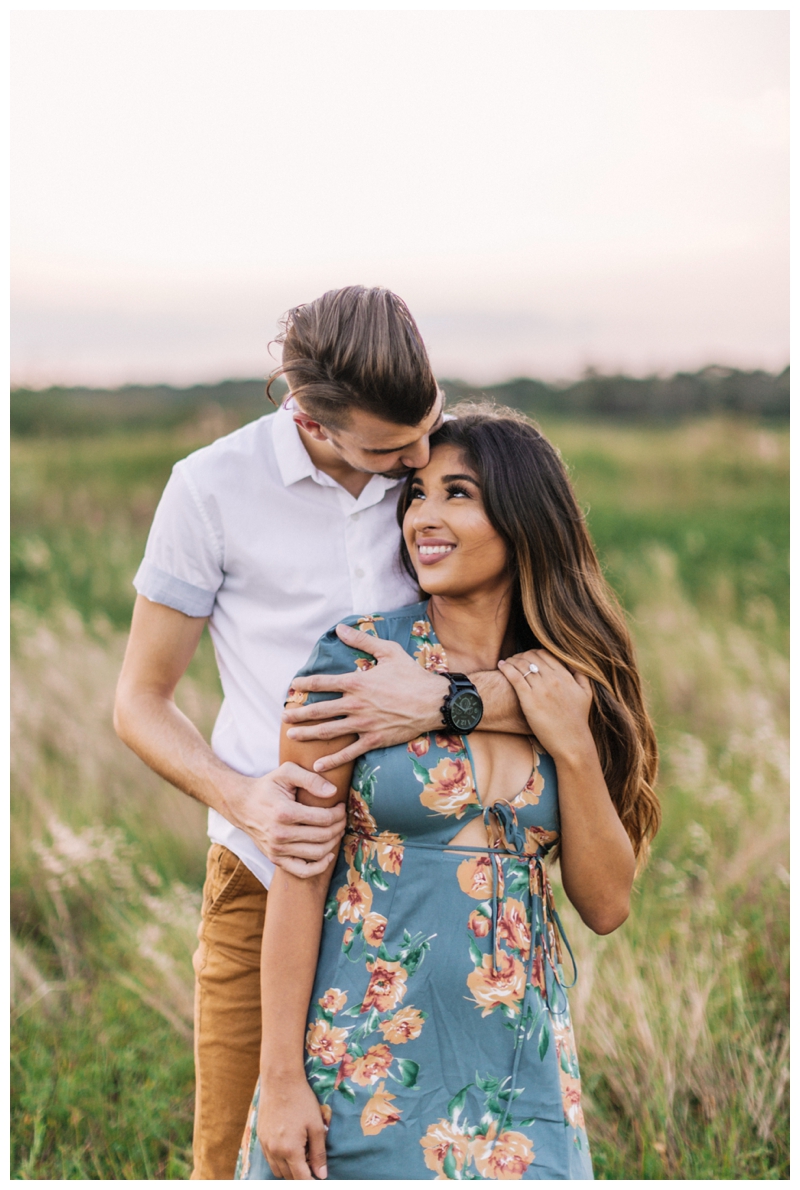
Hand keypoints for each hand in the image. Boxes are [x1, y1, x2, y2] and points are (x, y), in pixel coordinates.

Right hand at [225, 763, 345, 877]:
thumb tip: (333, 792)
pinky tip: (328, 855)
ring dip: (333, 842)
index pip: (324, 818)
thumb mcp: (286, 772)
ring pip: (317, 853)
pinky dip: (319, 866)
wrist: (242, 804)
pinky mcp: (275, 859)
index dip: (338, 813)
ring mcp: (277, 849)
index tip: (341, 806)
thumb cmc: (267, 787)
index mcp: (284, 812)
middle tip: (342, 817)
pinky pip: (303, 871)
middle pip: (323, 836)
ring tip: (336, 830)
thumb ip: (310, 779)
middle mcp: (280, 834)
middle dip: (339, 826)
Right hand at [258, 1075, 327, 1179]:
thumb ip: (319, 1153)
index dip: (311, 1182)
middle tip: (313, 1164)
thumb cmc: (302, 1101)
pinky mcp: (260, 1137)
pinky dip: (279, 1160)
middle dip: (301, 1175)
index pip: (301, 1179)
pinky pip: (269, 1158)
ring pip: (277, 1170)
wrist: (280, 1080)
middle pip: (288, 1177)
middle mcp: (275, 1151)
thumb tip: (322, 1175)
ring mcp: (265, 1145)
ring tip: (302, 1155)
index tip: (318, 1180)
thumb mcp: (316, 1126)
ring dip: (289, 1170)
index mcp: (291, 1150)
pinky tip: (289, 1147)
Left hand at [282, 623, 448, 772]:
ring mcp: (363, 724)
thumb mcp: (388, 651)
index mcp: (356, 682)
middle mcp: (355, 704)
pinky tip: (318, 765)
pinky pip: (349, 752)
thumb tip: (340, 628)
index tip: (293, 686)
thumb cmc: (411, 674)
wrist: (434, 702)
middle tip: (284, 715)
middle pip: (319, 710)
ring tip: (291, 735)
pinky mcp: (374, 739)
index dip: (305, 684)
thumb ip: (361, 640)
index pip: (323, 682)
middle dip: (298, 713)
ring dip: (307, 733)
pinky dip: (332, 760)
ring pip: (328, 731)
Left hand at [497, 649, 594, 764]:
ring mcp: (541, 689)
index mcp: (565, 676)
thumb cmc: (578, 720)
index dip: (534, 652)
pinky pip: (514, 677)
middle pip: (531, 657)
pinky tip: (501, 666)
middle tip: (514, 659)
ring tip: (506, 662)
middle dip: (521, 655)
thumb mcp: (586, 693)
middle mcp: (553, 679)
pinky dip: (506, 668)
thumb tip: (572, 662)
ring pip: (522, 665)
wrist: (572, 742)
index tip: (527, 656)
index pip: (545, 654)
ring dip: (512, 660)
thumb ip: (581, 675)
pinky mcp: (529, 700)